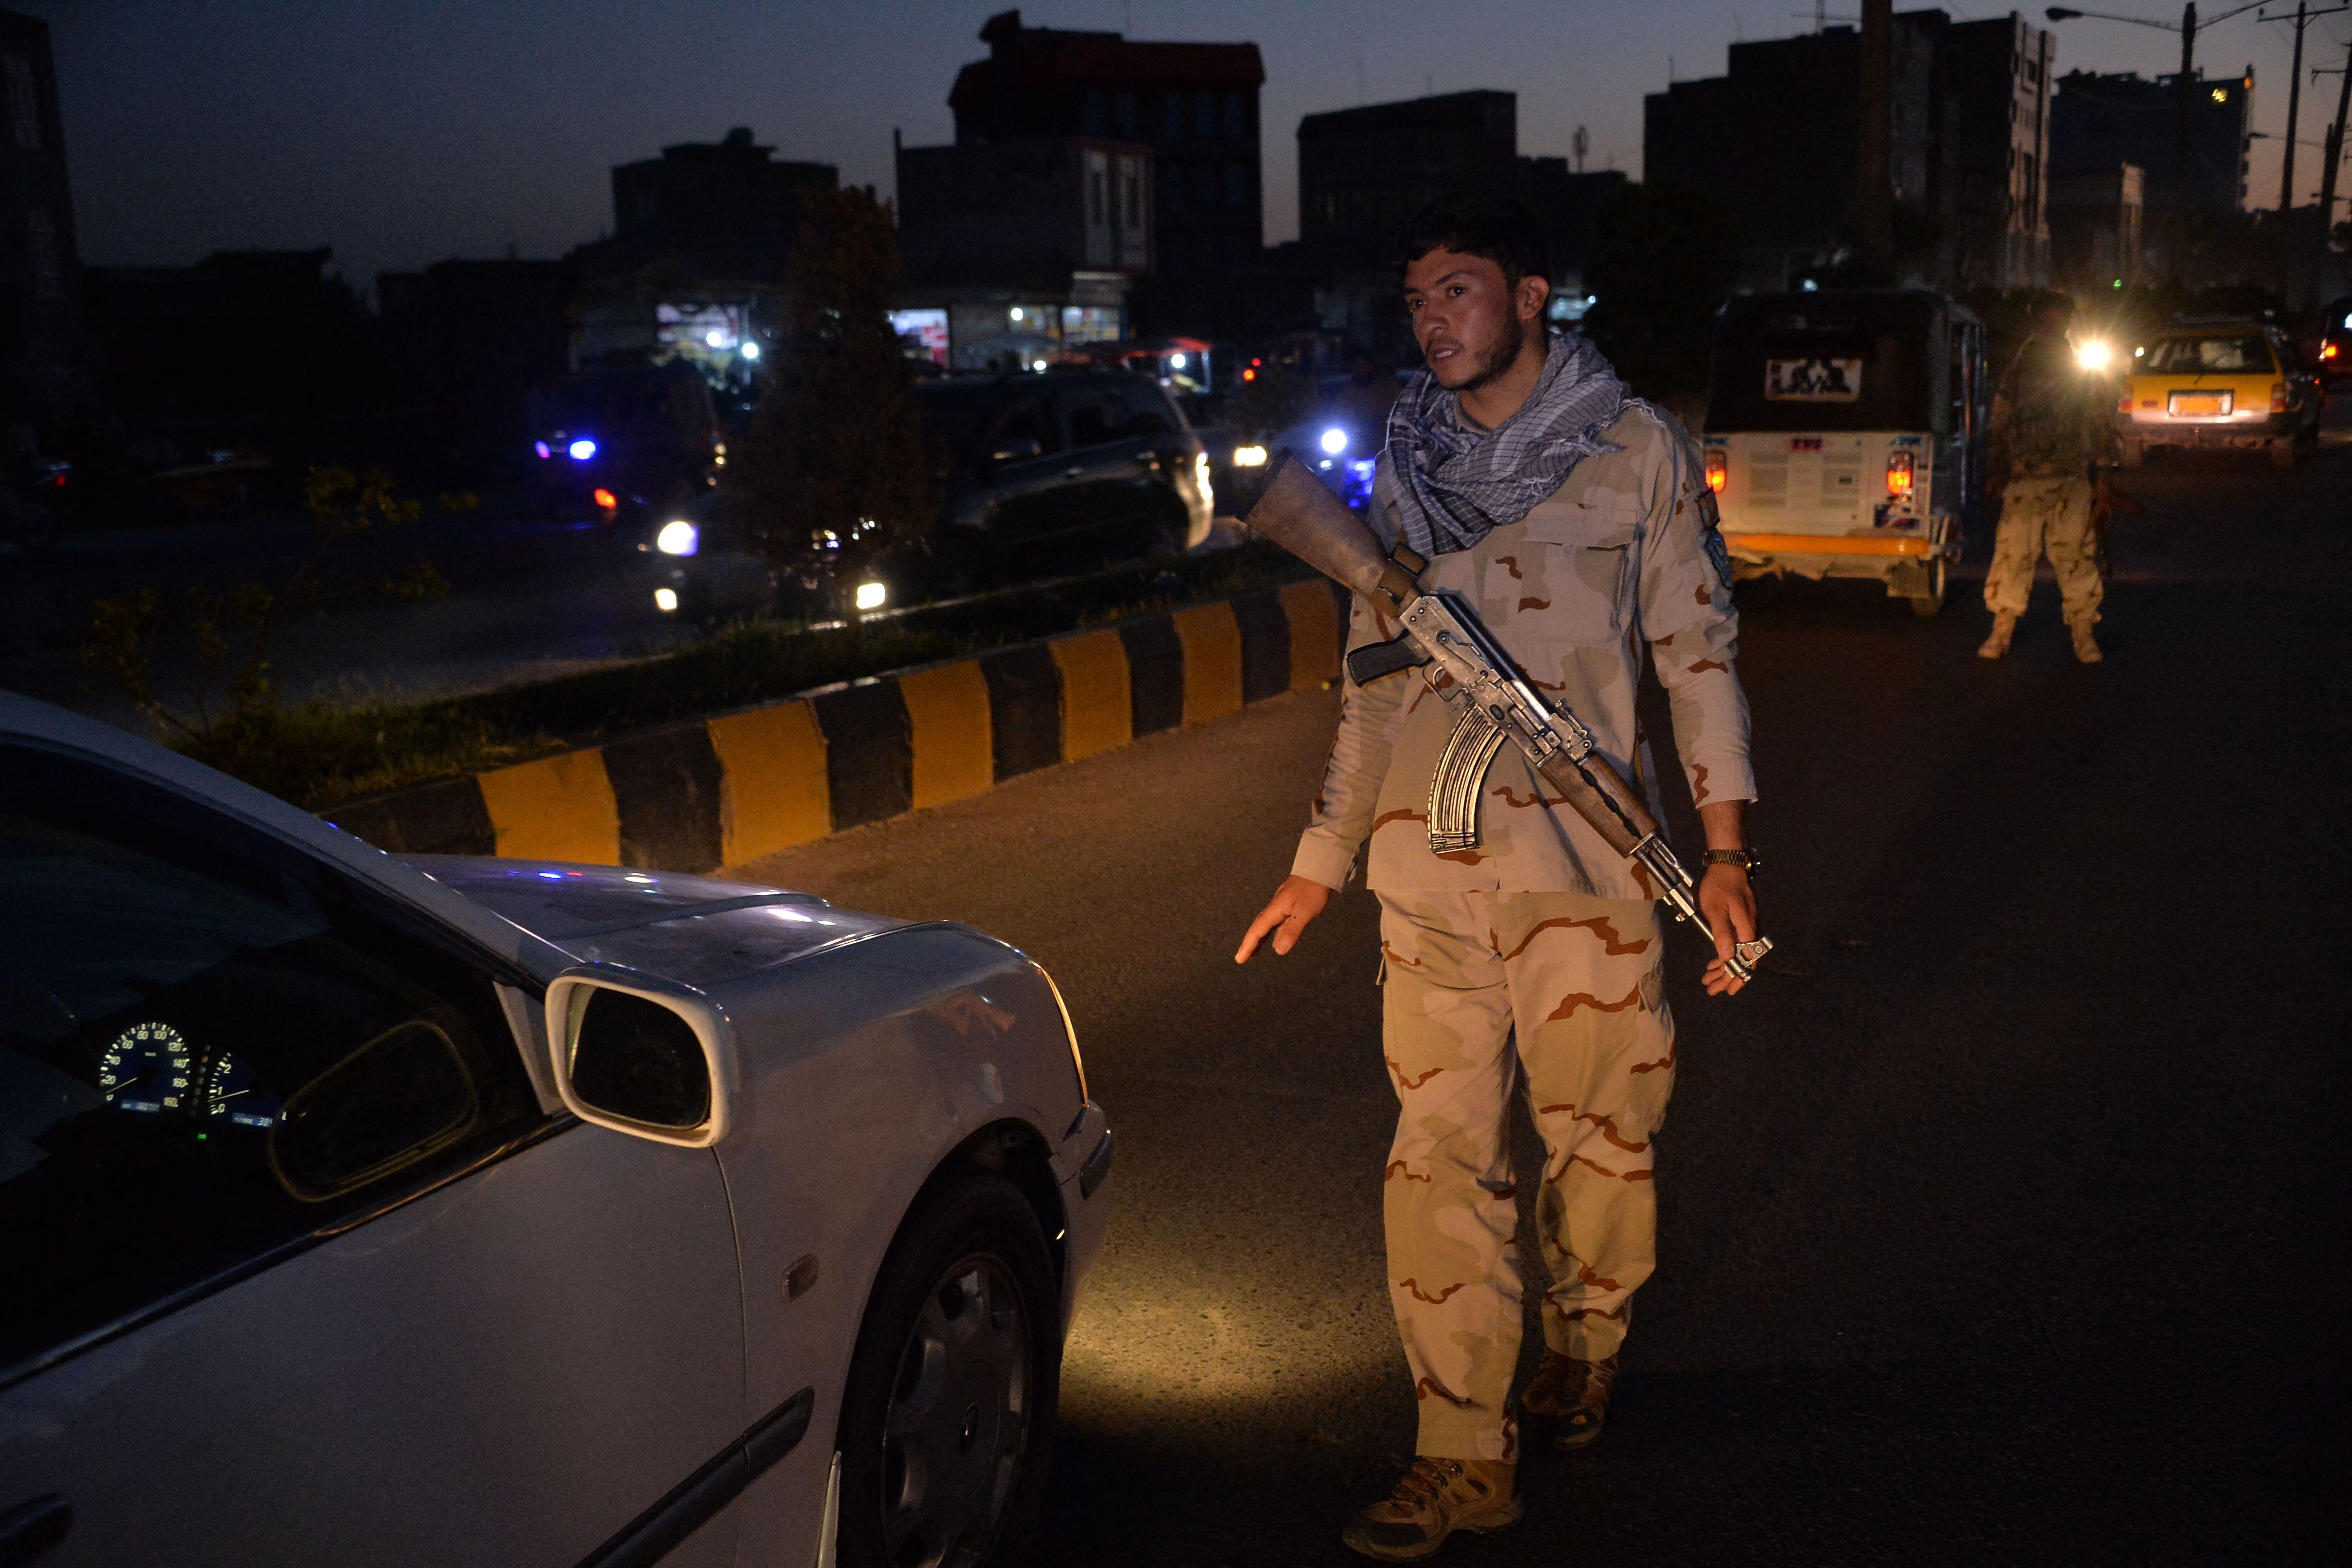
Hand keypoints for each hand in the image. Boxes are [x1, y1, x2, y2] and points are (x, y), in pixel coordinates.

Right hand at [1234, 875, 1332, 962]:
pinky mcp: (1290, 905)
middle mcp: (1275, 909)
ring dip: (1260, 939)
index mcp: (1275, 910)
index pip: (1258, 931)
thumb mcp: (1304, 911)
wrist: (1320, 868)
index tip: (1239, 959)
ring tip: (1255, 952)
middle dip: (1250, 943)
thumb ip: (1291, 930)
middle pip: (1259, 928)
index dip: (1248, 945)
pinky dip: (1273, 933)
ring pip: (1268, 926)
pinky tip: (1276, 938)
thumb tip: (1278, 951)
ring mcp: (1282, 906)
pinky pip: (1277, 923)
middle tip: (1242, 958)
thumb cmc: (1313, 890)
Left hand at [1697, 862, 1758, 996]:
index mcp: (1746, 929)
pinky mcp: (1741, 923)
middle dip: (1727, 977)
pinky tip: (1714, 962)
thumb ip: (1723, 933)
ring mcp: (1746, 926)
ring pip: (1738, 954)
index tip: (1727, 990)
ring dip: (1723, 968)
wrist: (1727, 865)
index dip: (1736, 977)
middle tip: (1712, 989)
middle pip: (1742, 961)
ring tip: (1709, 979)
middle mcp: (1750, 930)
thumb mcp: (1716, 909)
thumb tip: (1727, 957)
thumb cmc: (1719, 886)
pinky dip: (1724, 954)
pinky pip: (1736, 945)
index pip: (1745, 960)